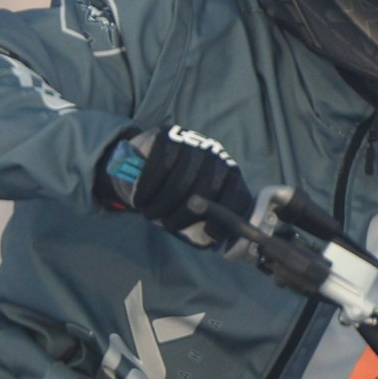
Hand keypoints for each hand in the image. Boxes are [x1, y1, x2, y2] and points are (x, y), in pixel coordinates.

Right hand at [100, 126, 250, 246]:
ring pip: (180, 182)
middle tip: (166, 226)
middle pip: (206, 191)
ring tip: (150, 214)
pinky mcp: (169, 135)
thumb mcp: (191, 211)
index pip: (237, 196)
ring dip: (161, 205)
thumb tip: (210, 243)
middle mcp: (216, 156)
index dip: (225, 219)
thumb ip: (203, 226)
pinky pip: (159, 167)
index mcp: (229, 175)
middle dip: (182, 216)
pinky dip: (147, 188)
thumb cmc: (172, 195)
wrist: (144, 162)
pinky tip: (140, 199)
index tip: (210, 237)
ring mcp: (193, 143)